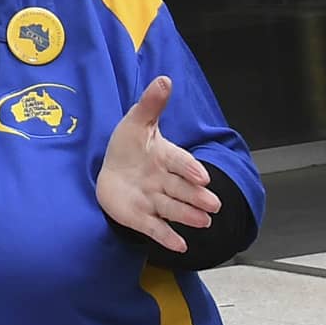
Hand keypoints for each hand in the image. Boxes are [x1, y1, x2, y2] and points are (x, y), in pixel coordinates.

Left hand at [95, 77, 221, 251]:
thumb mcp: (136, 121)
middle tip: (214, 205)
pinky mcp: (141, 217)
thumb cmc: (129, 146)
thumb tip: (164, 79)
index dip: (190, 169)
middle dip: (197, 197)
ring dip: (188, 216)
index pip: (179, 162)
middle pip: (182, 190)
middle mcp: (163, 181)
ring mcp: (153, 200)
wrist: (112, 170)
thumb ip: (151, 104)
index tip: (202, 176)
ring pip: (172, 208)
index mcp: (164, 156)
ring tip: (204, 223)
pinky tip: (180, 245)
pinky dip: (167, 236)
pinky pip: (155, 228)